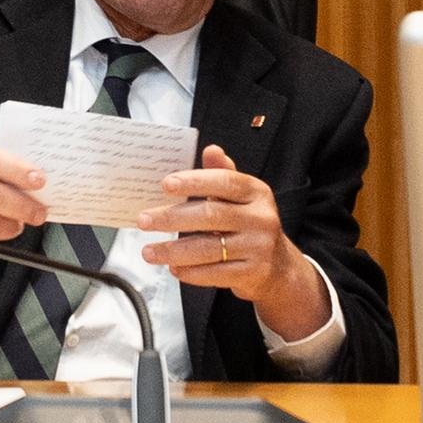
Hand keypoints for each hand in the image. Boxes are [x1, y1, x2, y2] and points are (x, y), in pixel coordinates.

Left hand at [137, 144, 329, 339]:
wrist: (279, 267)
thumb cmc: (250, 225)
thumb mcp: (242, 198)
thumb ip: (223, 174)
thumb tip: (211, 149)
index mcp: (257, 193)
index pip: (225, 182)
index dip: (195, 182)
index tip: (165, 184)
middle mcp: (261, 218)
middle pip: (211, 215)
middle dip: (172, 218)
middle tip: (144, 220)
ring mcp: (259, 247)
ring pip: (209, 248)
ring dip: (174, 250)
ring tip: (149, 251)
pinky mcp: (253, 273)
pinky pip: (215, 273)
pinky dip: (190, 272)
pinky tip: (173, 267)